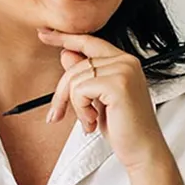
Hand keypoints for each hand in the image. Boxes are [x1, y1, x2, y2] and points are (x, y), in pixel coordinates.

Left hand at [37, 30, 171, 172]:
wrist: (142, 150)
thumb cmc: (122, 127)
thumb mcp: (97, 99)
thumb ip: (85, 76)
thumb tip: (65, 53)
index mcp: (123, 61)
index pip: (88, 42)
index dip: (64, 38)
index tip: (43, 34)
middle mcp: (126, 61)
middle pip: (75, 65)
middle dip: (61, 93)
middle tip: (57, 115)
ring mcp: (123, 70)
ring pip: (75, 79)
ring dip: (75, 107)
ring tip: (88, 121)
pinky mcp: (118, 84)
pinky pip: (79, 90)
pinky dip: (80, 110)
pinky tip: (93, 122)